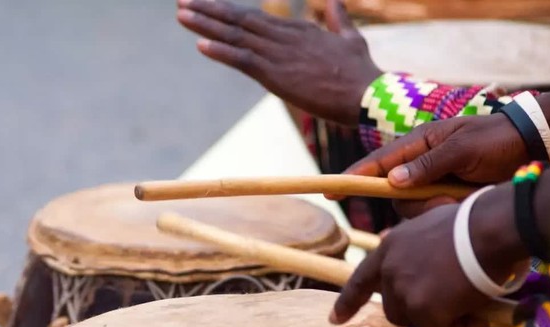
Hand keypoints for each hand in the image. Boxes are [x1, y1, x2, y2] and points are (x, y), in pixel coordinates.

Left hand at [177, 0, 380, 125]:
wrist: (367, 94)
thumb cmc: (361, 71)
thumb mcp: (350, 38)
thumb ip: (337, 17)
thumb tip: (334, 0)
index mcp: (298, 30)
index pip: (255, 18)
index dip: (229, 12)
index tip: (207, 4)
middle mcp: (284, 37)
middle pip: (240, 20)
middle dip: (209, 10)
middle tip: (183, 1)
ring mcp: (279, 55)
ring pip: (236, 36)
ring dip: (206, 25)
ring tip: (182, 14)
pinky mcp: (277, 76)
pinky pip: (243, 61)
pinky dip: (221, 52)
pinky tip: (200, 45)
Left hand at [330, 186, 527, 326]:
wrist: (489, 229)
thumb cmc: (471, 224)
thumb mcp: (429, 227)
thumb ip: (415, 248)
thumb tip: (418, 265)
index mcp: (389, 248)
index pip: (361, 280)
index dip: (348, 302)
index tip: (335, 319)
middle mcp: (390, 271)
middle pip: (394, 308)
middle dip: (418, 311)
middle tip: (448, 306)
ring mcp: (404, 292)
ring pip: (418, 322)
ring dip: (442, 319)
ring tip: (469, 302)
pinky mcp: (424, 311)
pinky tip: (478, 312)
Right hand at [335, 114, 527, 217]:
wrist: (535, 147)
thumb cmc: (498, 140)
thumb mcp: (464, 149)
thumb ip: (428, 165)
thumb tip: (392, 180)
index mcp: (419, 144)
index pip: (377, 163)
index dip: (354, 177)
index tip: (332, 193)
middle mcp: (421, 164)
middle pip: (397, 194)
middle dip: (418, 202)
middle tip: (450, 200)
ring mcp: (435, 181)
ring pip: (417, 208)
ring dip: (438, 209)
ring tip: (467, 199)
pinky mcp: (450, 196)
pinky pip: (436, 213)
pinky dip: (449, 214)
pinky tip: (467, 205)